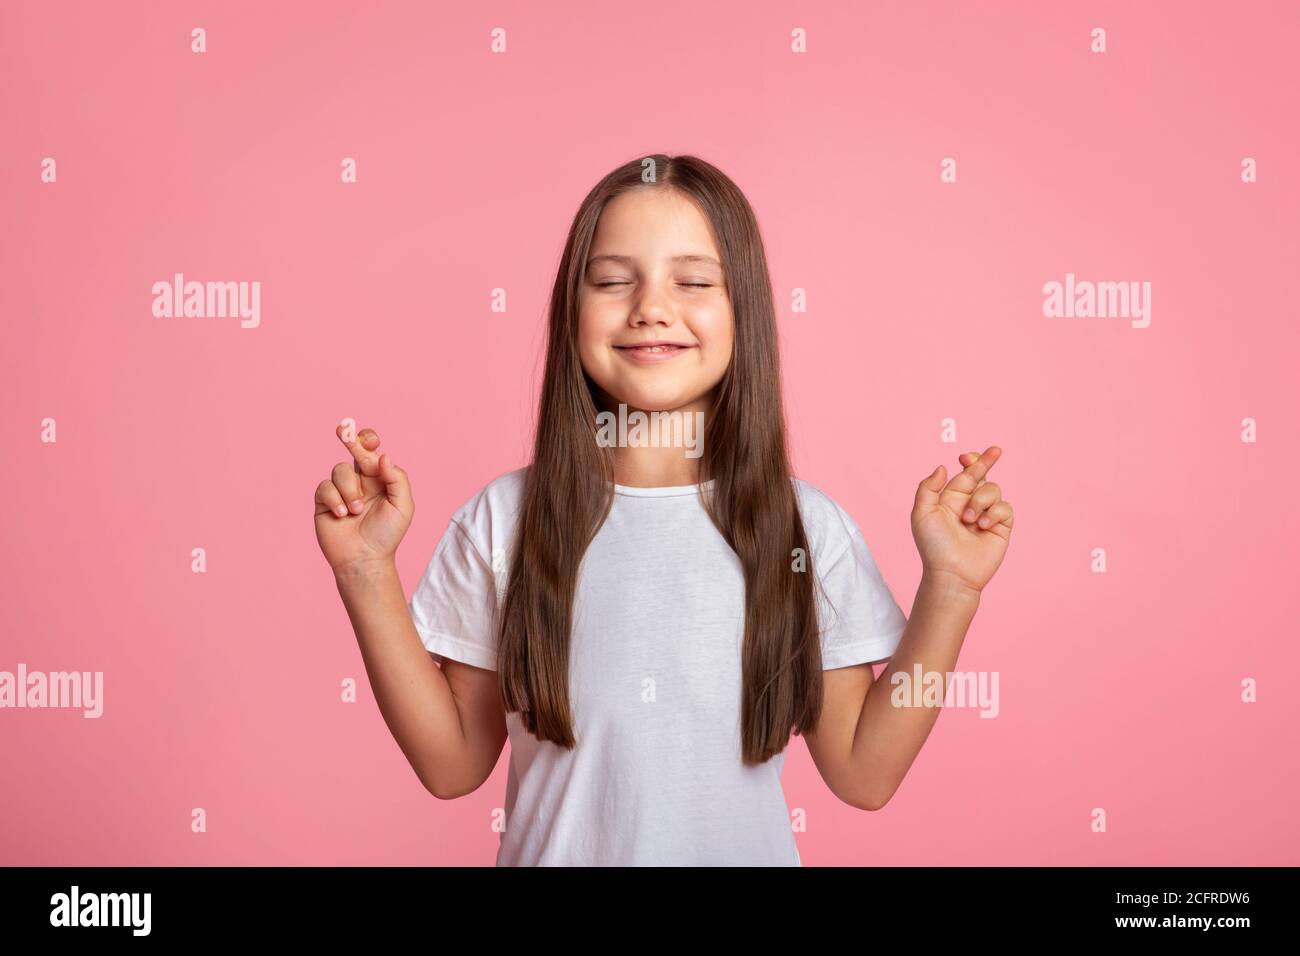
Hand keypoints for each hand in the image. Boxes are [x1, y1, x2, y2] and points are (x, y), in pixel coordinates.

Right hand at [313, 424, 414, 573]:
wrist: (365, 559)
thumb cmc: (387, 534)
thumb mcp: (403, 506)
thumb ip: (397, 479)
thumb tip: (383, 456)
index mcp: (380, 478)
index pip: (373, 452)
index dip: (369, 441)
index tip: (370, 440)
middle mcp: (360, 480)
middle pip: (352, 451)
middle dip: (348, 438)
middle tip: (343, 431)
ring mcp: (341, 490)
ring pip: (340, 470)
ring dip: (349, 489)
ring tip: (356, 511)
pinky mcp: (324, 501)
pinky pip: (325, 487)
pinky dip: (334, 499)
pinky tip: (341, 514)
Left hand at [910, 445, 1013, 595]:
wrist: (952, 572)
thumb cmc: (934, 546)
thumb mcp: (922, 513)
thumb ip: (928, 488)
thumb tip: (943, 467)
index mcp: (951, 499)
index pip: (964, 474)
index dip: (970, 461)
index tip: (967, 455)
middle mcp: (970, 504)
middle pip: (983, 475)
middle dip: (987, 461)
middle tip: (995, 450)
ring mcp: (986, 514)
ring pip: (993, 490)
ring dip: (981, 501)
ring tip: (970, 521)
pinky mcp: (1001, 526)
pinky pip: (1005, 507)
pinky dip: (994, 513)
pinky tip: (983, 526)